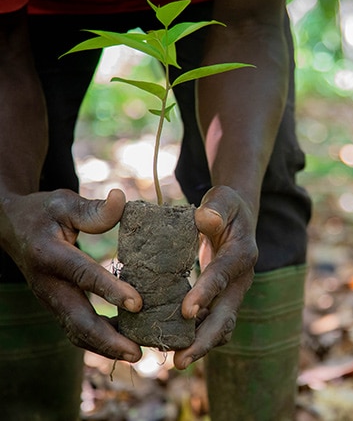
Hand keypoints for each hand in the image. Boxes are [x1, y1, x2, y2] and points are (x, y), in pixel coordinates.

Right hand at [0, 188, 142, 361]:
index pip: (83, 276)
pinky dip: (100, 341)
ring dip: (105, 347)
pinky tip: (126, 344)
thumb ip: (93, 209)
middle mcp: (48, 284)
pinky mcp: (57, 306)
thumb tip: (122, 199)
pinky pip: (77, 330)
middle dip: (107, 340)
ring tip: (137, 355)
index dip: (110, 290)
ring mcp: (51, 300)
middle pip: (77, 320)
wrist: (12, 227)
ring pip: (76, 332)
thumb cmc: (43, 212)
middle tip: (137, 352)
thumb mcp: (63, 202)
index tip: (138, 303)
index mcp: (50, 255)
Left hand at [174, 186, 257, 368]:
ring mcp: (233, 294)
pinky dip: (194, 336)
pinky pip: (210, 323)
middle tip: (180, 360)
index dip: (207, 293)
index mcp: (242, 254)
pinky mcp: (222, 300)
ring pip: (220, 326)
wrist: (236, 218)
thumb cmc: (225, 206)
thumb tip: (205, 218)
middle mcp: (241, 280)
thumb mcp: (223, 198)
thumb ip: (216, 207)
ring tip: (174, 361)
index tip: (186, 311)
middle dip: (205, 340)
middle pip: (226, 315)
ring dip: (200, 345)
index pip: (224, 275)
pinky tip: (170, 345)